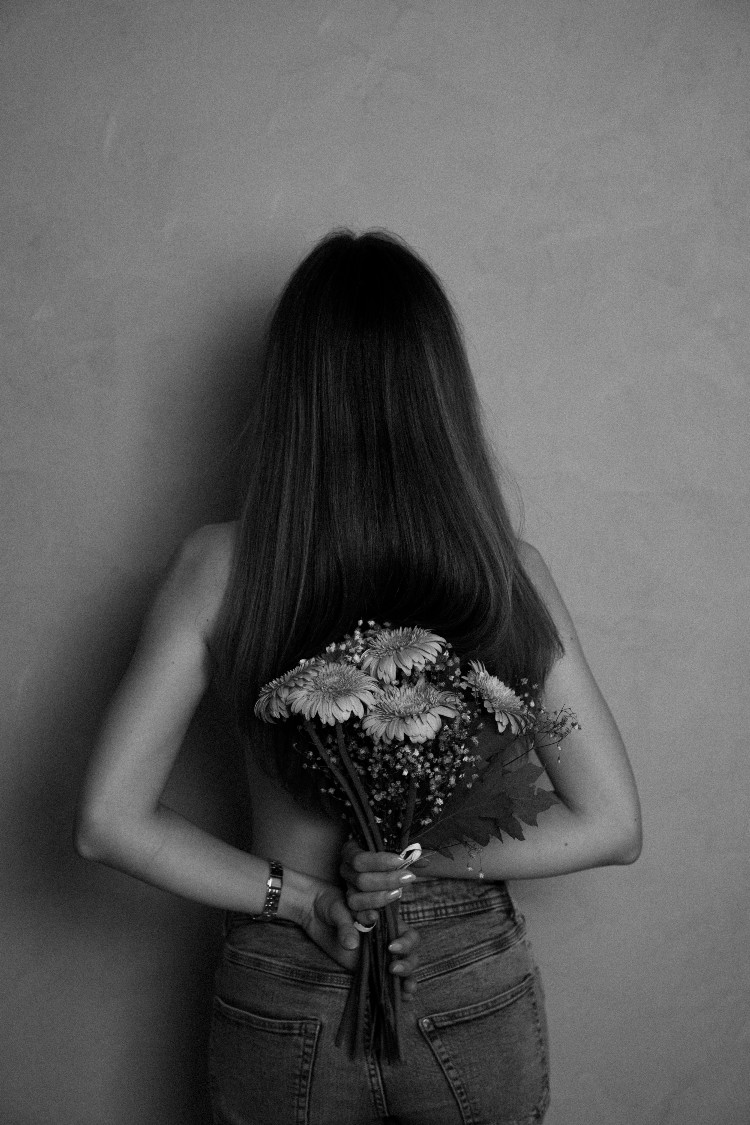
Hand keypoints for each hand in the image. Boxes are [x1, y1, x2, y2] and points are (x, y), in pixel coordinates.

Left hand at [339, 841, 421, 998]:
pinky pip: (386, 980)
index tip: (391, 947)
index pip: (408, 935)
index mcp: (387, 923)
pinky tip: (404, 998)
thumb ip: (346, 925)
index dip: (405, 943)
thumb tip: (352, 945)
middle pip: (410, 954)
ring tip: (406, 989)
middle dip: (407, 963)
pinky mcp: (365, 968)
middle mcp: (385, 939)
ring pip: (402, 969)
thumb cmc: (330, 904)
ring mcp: (377, 956)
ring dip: (407, 980)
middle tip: (392, 968)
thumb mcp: (338, 910)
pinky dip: (398, 991)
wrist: (314, 911)